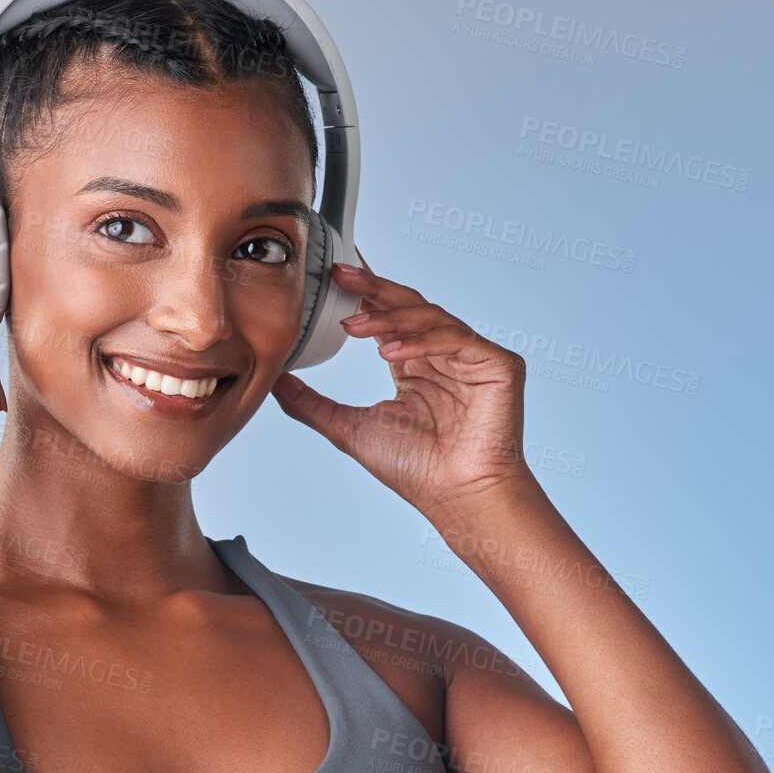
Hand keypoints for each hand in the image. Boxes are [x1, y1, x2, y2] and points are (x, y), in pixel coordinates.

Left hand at [270, 253, 531, 521]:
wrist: (456, 498)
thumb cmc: (417, 471)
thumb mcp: (349, 430)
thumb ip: (311, 404)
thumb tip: (274, 384)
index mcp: (414, 364)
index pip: (386, 317)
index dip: (361, 294)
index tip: (329, 275)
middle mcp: (443, 355)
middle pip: (408, 306)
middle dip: (372, 289)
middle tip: (337, 275)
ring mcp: (472, 357)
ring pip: (430, 317)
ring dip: (390, 317)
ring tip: (352, 326)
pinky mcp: (499, 365)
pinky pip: (456, 339)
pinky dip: (423, 342)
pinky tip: (390, 351)